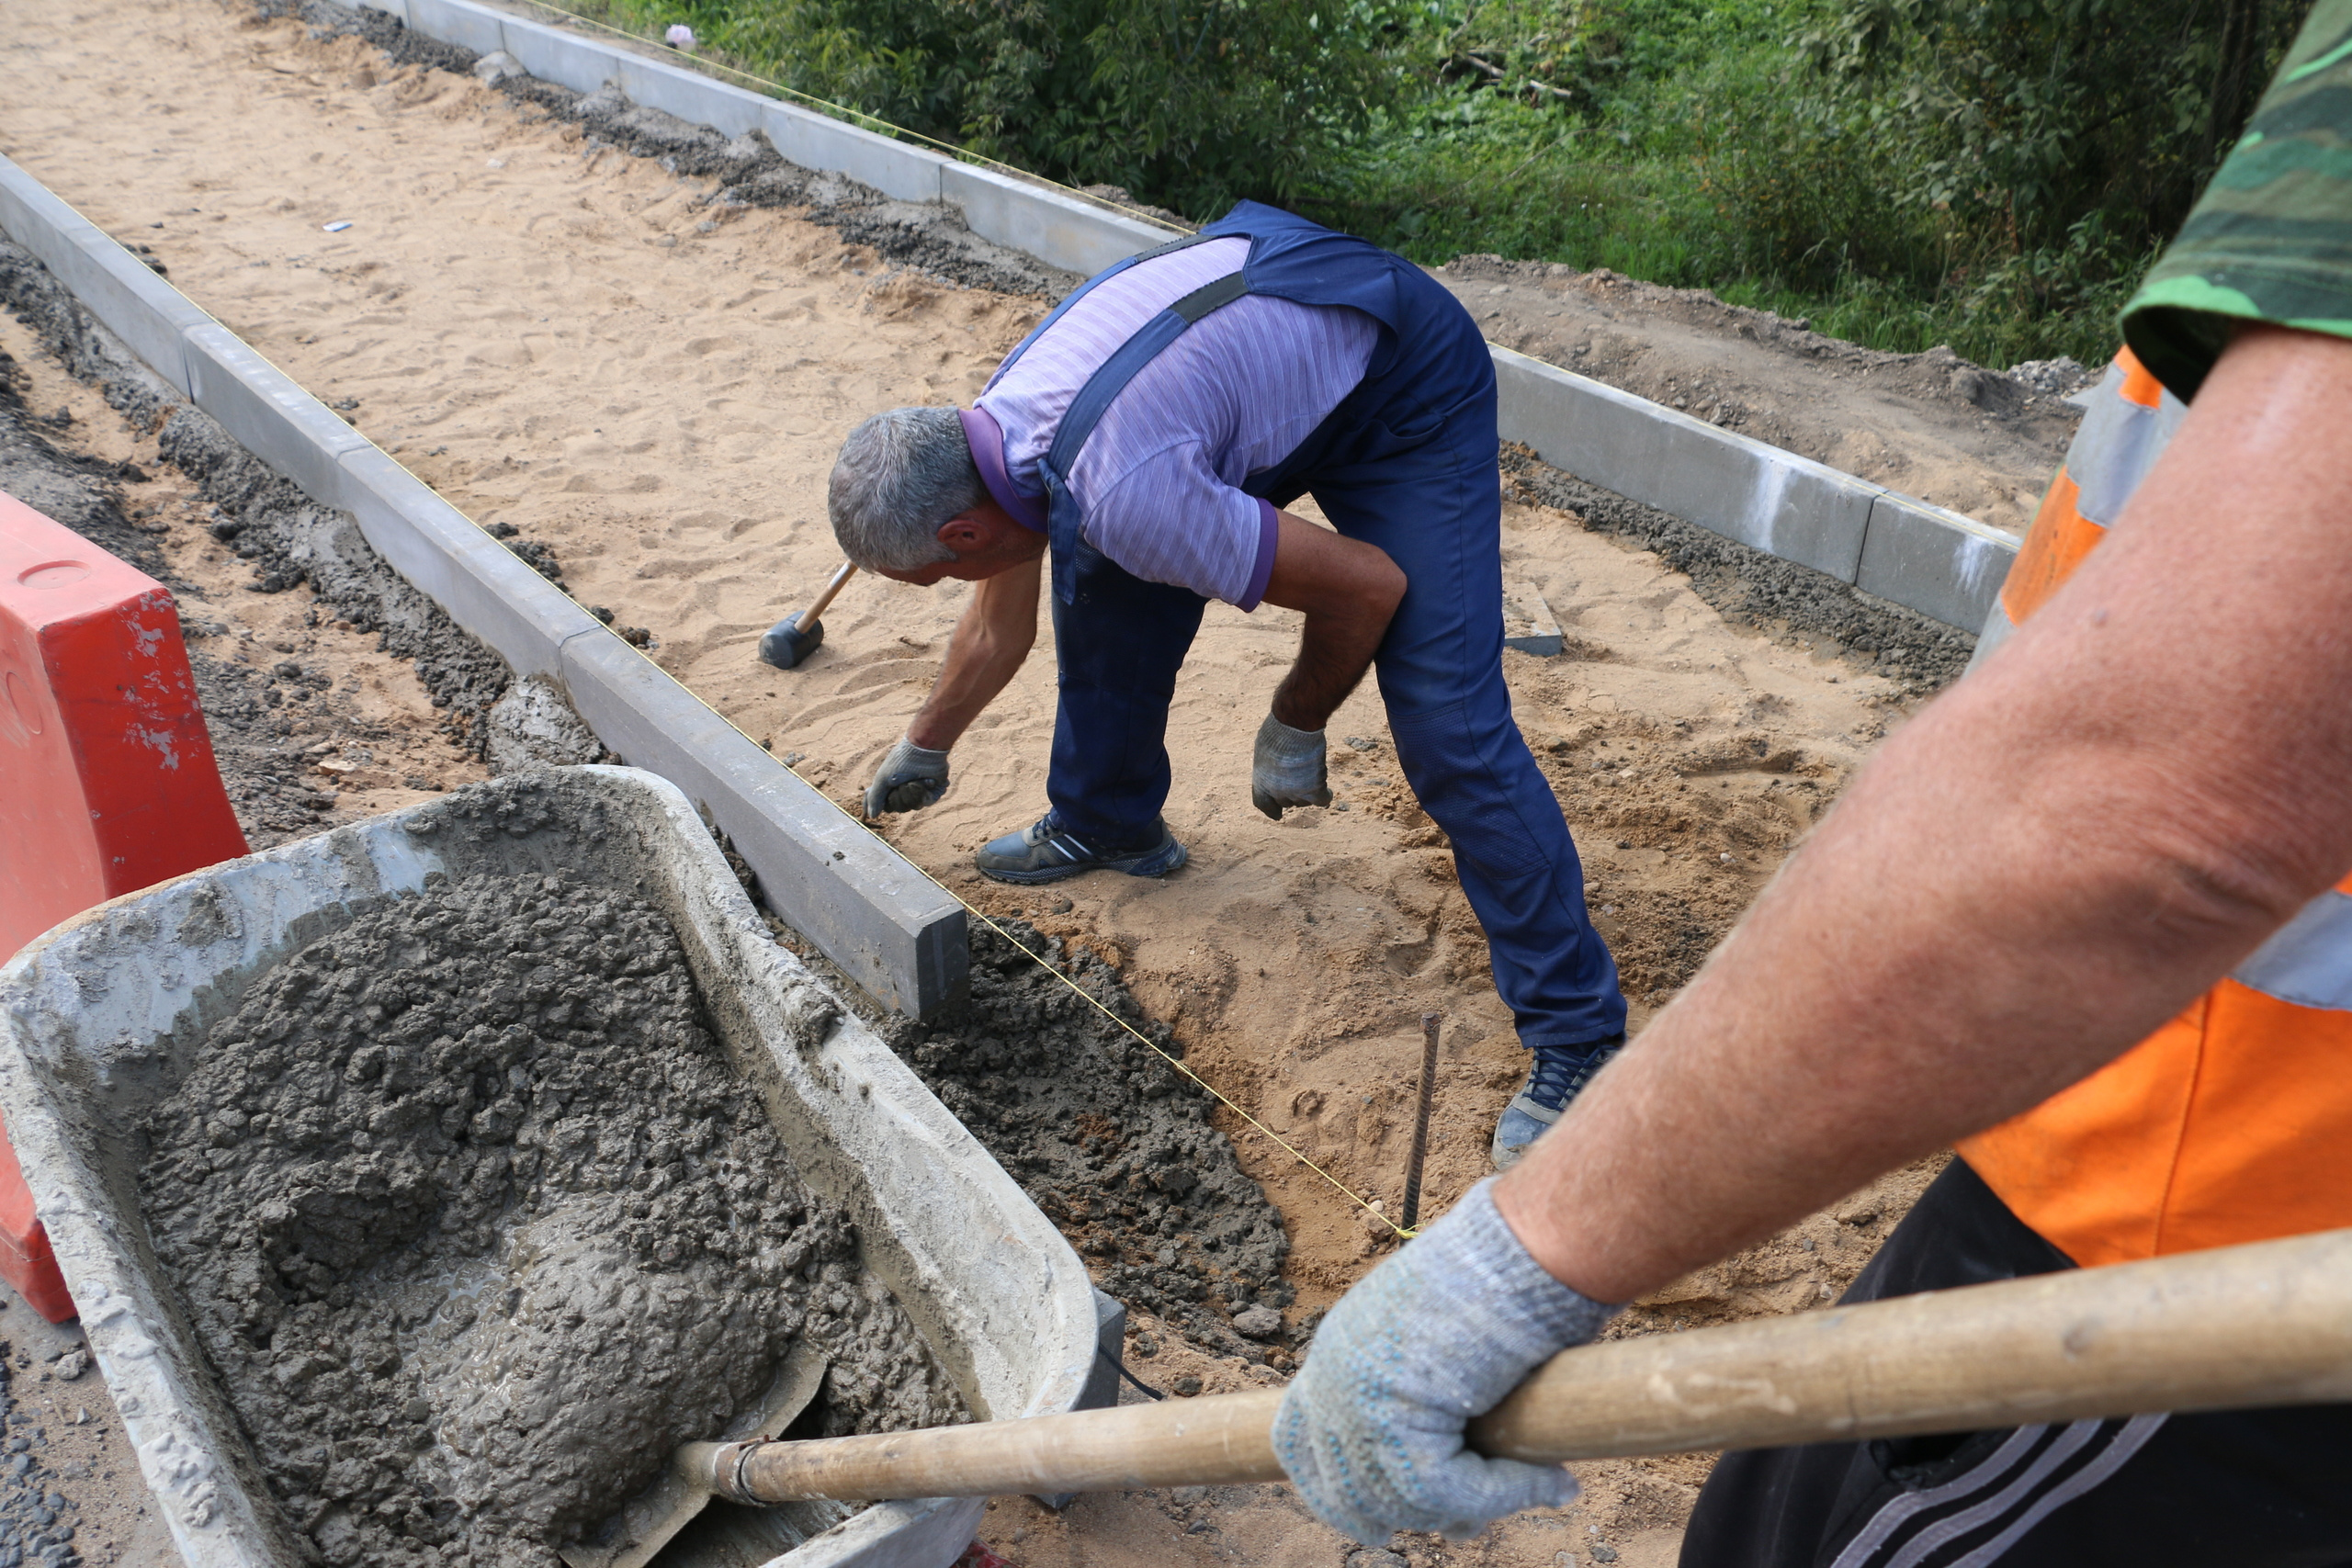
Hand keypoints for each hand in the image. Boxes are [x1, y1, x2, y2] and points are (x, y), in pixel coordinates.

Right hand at [863, 736, 950, 815]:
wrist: (924, 750)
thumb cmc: (901, 761)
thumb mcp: (882, 779)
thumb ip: (875, 798)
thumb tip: (871, 816)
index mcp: (891, 786)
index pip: (886, 805)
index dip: (883, 804)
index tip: (883, 794)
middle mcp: (905, 791)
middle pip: (899, 808)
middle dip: (899, 796)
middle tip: (901, 782)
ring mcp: (919, 792)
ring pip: (912, 806)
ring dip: (912, 792)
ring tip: (914, 779)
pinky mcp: (932, 792)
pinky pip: (925, 802)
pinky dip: (924, 791)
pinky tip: (928, 780)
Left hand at [1252, 713, 1330, 818]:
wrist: (1294, 727)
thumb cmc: (1279, 731)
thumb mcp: (1265, 749)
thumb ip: (1271, 764)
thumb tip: (1279, 768)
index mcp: (1260, 781)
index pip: (1263, 804)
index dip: (1271, 810)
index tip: (1278, 815)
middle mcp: (1276, 791)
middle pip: (1287, 802)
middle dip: (1293, 793)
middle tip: (1300, 779)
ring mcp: (1295, 792)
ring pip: (1305, 801)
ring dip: (1308, 792)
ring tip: (1312, 775)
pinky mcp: (1314, 789)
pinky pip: (1322, 801)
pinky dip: (1326, 796)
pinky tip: (1329, 791)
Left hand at [1273, 1179, 1617, 1544]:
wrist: (1515, 1252)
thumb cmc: (1492, 1270)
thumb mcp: (1429, 1323)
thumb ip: (1418, 1377)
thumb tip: (1455, 1432)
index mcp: (1332, 1353)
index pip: (1297, 1442)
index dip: (1333, 1490)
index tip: (1373, 1520)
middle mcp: (1333, 1385)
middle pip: (1346, 1492)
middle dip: (1405, 1517)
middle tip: (1464, 1521)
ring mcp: (1361, 1411)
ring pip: (1410, 1503)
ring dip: (1474, 1508)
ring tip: (1531, 1488)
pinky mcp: (1406, 1435)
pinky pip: (1458, 1496)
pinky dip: (1511, 1495)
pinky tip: (1553, 1484)